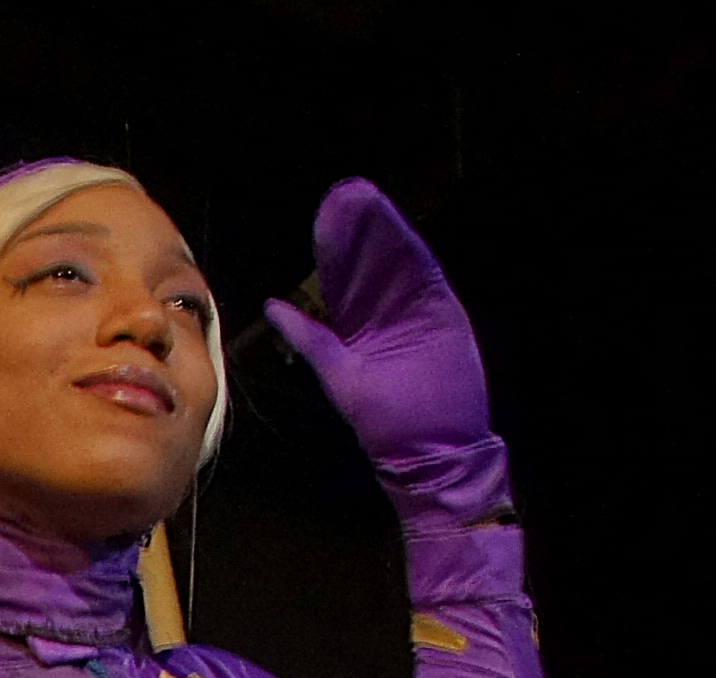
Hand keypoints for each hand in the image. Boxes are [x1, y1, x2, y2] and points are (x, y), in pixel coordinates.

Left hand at [264, 179, 500, 506]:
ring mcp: (418, 310)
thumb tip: (273, 307)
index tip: (325, 213)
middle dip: (360, 228)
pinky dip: (413, 252)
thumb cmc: (385, 422)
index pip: (346, 276)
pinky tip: (399, 228)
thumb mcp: (338, 373)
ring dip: (385, 231)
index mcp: (362, 324)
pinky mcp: (442, 313)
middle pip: (374, 260)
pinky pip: (427, 277)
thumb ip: (309, 338)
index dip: (335, 245)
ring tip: (368, 198)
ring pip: (399, 262)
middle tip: (345, 191)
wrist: (432, 448)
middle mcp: (390, 311)